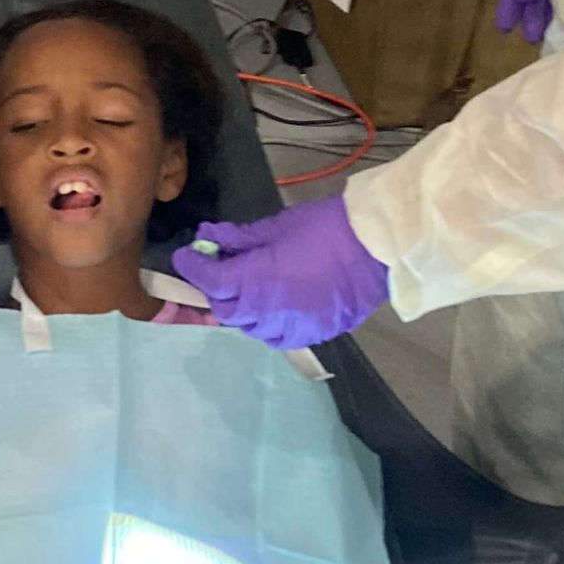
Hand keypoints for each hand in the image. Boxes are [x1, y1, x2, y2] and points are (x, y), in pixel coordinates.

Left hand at [174, 196, 389, 347]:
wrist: (376, 250)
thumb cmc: (325, 229)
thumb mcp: (276, 226)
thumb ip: (239, 237)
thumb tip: (208, 236)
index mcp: (256, 281)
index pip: (211, 281)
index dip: (193, 268)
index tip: (186, 256)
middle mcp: (267, 313)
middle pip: (225, 309)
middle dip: (214, 290)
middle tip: (215, 270)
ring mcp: (289, 329)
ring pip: (248, 328)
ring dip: (239, 309)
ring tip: (244, 288)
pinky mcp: (310, 336)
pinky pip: (275, 337)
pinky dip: (265, 324)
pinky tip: (270, 307)